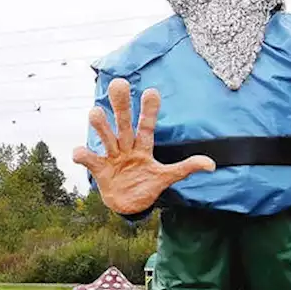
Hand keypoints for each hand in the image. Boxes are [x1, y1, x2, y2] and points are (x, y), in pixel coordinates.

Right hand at [72, 78, 215, 214]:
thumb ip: (186, 168)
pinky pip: (89, 160)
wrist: (128, 205)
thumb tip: (211, 164)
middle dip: (122, 105)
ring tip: (95, 113)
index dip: (149, 110)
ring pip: (105, 137)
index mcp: (143, 147)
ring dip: (100, 126)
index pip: (147, 126)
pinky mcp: (99, 169)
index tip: (152, 92)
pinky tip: (79, 152)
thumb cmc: (147, 186)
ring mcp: (112, 157)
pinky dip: (82, 155)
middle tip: (119, 84)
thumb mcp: (168, 177)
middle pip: (124, 124)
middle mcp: (126, 147)